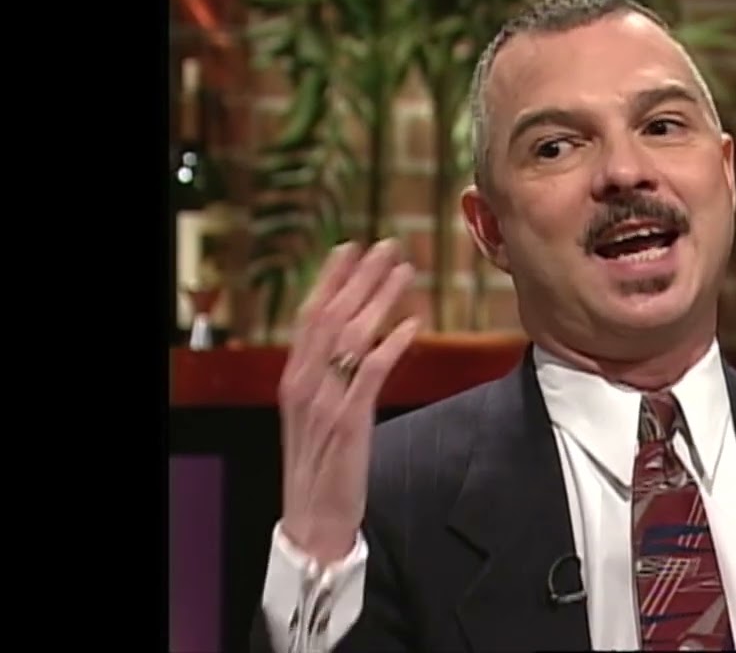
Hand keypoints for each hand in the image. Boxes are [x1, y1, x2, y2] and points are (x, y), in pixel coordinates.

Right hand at [277, 239, 419, 563]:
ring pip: (350, 336)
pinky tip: (411, 325)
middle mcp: (304, 382)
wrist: (314, 519)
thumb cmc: (322, 466)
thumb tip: (355, 339)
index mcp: (294, 377)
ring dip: (379, 299)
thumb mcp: (318, 413)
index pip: (309, 314)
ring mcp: (324, 401)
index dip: (331, 279)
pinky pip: (370, 373)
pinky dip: (390, 345)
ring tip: (405, 272)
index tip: (352, 247)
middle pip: (331, 315)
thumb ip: (330, 376)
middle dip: (360, 277)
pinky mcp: (349, 423)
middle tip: (388, 246)